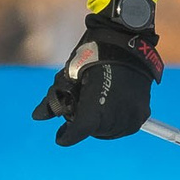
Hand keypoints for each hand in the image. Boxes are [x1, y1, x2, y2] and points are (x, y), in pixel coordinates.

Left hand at [32, 0, 161, 143]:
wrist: (126, 43)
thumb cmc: (92, 57)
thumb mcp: (68, 76)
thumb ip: (53, 100)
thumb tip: (36, 117)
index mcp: (95, 107)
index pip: (79, 131)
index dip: (68, 136)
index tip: (60, 136)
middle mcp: (116, 115)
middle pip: (93, 131)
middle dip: (85, 124)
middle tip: (81, 107)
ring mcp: (131, 115)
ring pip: (109, 131)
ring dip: (100, 125)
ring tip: (96, 106)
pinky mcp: (143, 113)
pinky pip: (125, 127)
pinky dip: (115, 122)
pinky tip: (109, 109)